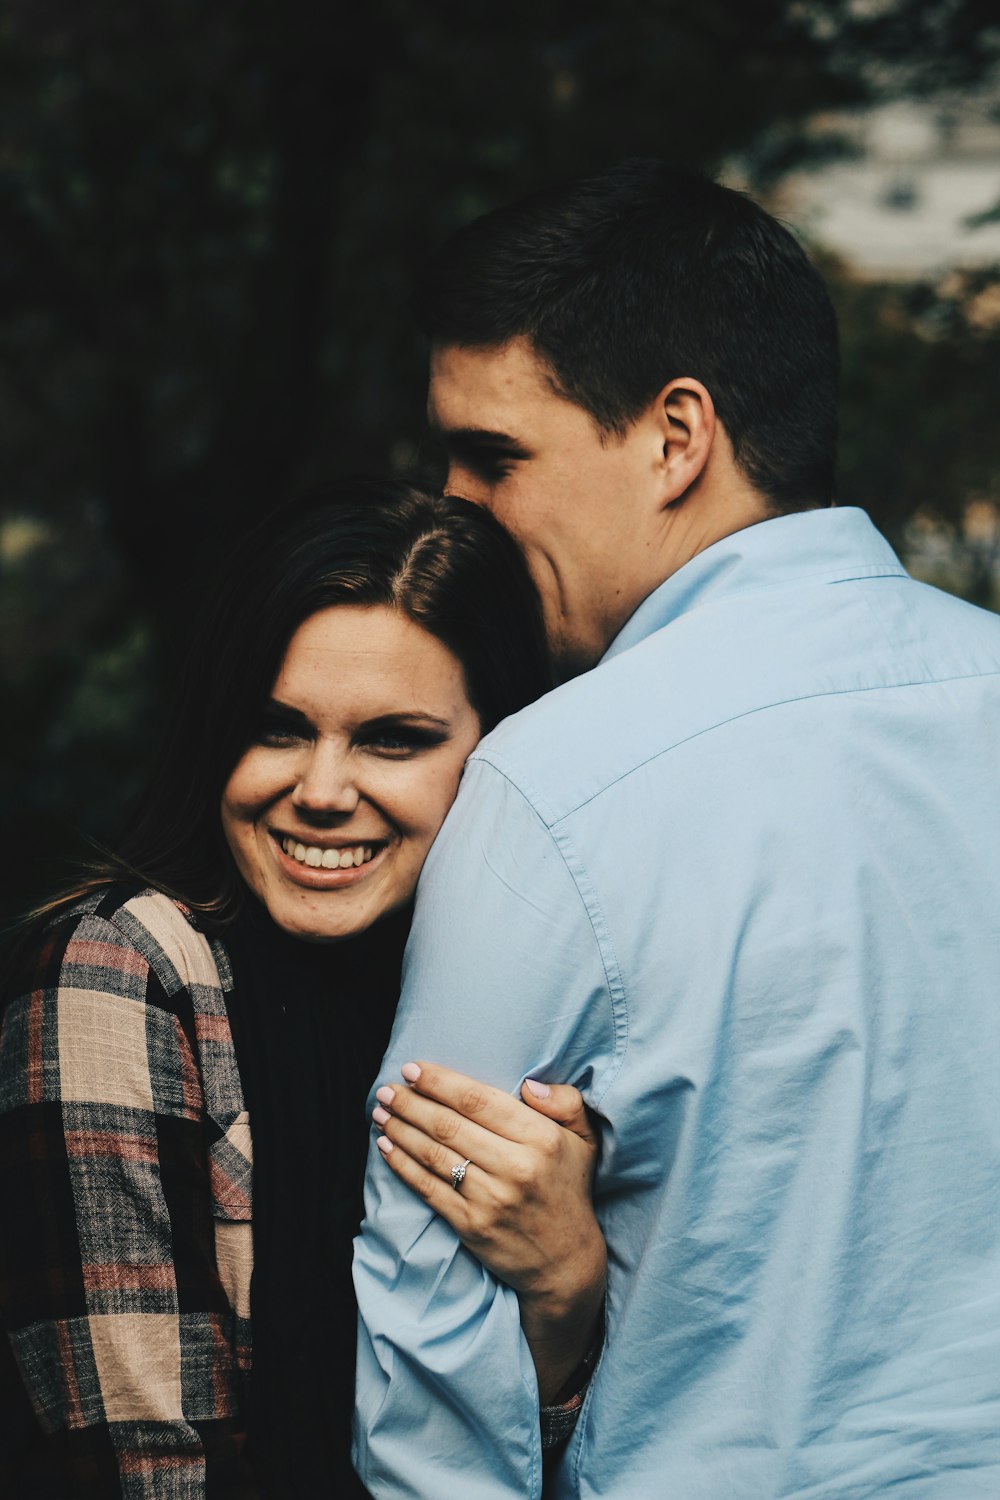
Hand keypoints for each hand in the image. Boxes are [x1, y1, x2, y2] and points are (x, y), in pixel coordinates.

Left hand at [373, 1061, 605, 1401]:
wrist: (565, 1262)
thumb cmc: (568, 1189)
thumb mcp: (584, 1140)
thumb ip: (564, 1102)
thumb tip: (528, 1084)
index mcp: (540, 1139)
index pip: (479, 1100)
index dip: (440, 1082)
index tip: (412, 1068)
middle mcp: (515, 1167)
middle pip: (449, 1125)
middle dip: (411, 1103)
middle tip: (386, 1090)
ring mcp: (491, 1199)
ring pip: (434, 1155)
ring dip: (401, 1130)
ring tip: (380, 1113)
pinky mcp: (471, 1225)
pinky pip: (429, 1189)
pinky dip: (403, 1165)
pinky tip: (386, 1147)